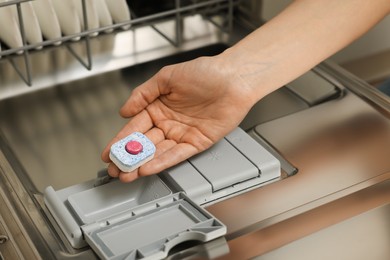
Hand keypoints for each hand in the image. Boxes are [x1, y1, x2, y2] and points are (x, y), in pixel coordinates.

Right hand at [101, 54, 256, 181]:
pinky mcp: (197, 142)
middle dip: (128, 158)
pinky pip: (178, 154)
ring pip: (158, 152)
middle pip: (144, 144)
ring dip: (142, 164)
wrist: (233, 78)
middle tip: (115, 169)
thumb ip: (143, 94)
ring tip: (126, 174)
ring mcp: (182, 134)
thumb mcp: (167, 78)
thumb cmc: (204, 72)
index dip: (120, 141)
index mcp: (158, 107)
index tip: (108, 153)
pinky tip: (148, 168)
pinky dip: (163, 162)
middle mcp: (169, 123)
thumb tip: (124, 111)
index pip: (135, 128)